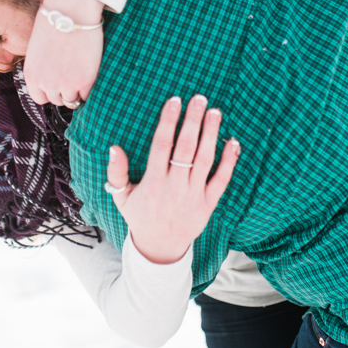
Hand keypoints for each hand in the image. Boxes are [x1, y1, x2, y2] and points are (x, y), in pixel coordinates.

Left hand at [23, 0, 104, 106]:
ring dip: (77, 91)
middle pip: (57, 100)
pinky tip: (90, 71)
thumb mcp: (38, 48)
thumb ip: (42, 67)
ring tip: (82, 73)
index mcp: (32, 75)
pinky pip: (87, 95)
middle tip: (73, 75)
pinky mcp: (84, 81)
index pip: (40, 98)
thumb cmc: (55, 22)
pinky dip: (89, 87)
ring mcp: (66, 85)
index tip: (58, 83)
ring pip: (72, 100)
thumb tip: (52, 76)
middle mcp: (47, 84)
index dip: (50, 91)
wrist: (71, 11)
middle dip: (64, 91)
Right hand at [106, 95, 240, 263]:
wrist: (160, 248)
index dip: (169, 121)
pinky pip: (221, 180)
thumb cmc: (139, 216)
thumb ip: (116, 172)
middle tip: (200, 98)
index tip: (175, 100)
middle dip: (193, 121)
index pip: (161, 145)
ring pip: (205, 160)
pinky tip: (233, 141)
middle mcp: (174, 187)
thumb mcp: (121, 197)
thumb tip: (114, 147)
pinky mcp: (208, 204)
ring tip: (215, 112)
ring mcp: (193, 196)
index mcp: (153, 182)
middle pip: (186, 148)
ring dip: (211, 134)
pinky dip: (229, 161)